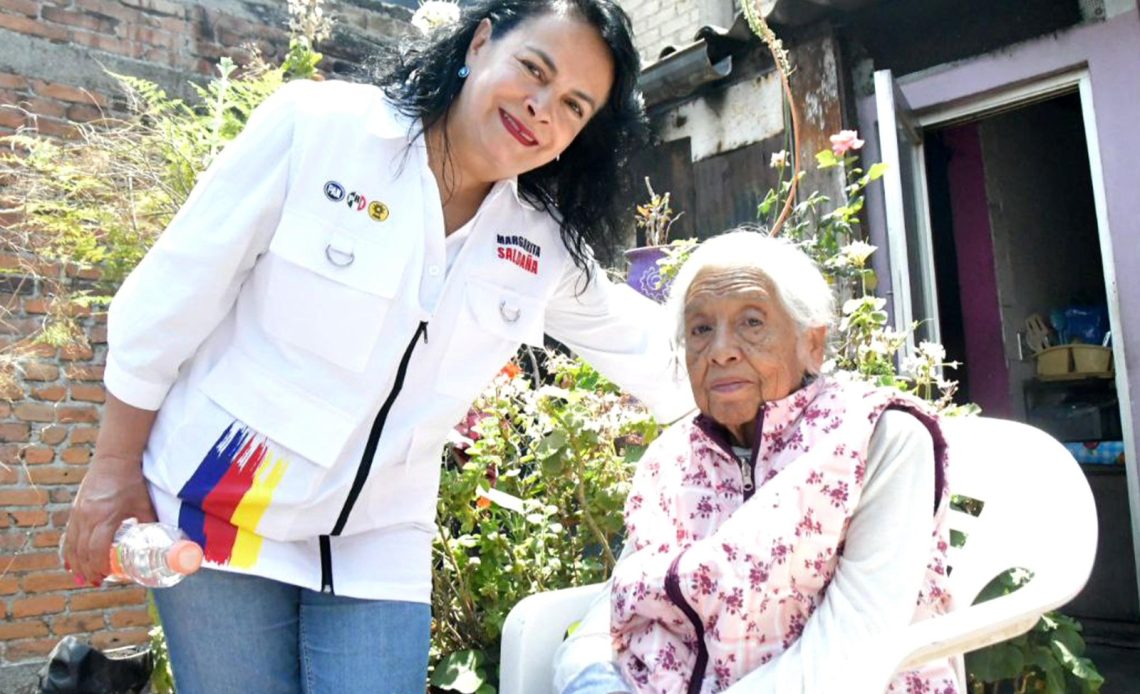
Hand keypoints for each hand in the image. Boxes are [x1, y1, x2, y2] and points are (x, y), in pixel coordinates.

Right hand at [62, 455, 155, 585]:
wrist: (113, 460)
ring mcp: (78, 514)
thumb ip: (150, 522)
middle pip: (82, 552)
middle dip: (88, 570)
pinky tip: (71, 561)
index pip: (97, 550)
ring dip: (76, 564)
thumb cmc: (130, 481)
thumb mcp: (143, 503)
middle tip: (96, 581)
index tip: (107, 577)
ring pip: (71, 545)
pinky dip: (69, 551)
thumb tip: (163, 540)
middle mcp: (87, 517)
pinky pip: (68, 535)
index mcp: (105, 517)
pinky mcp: (74, 510)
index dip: (100, 566)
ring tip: (83, 577)